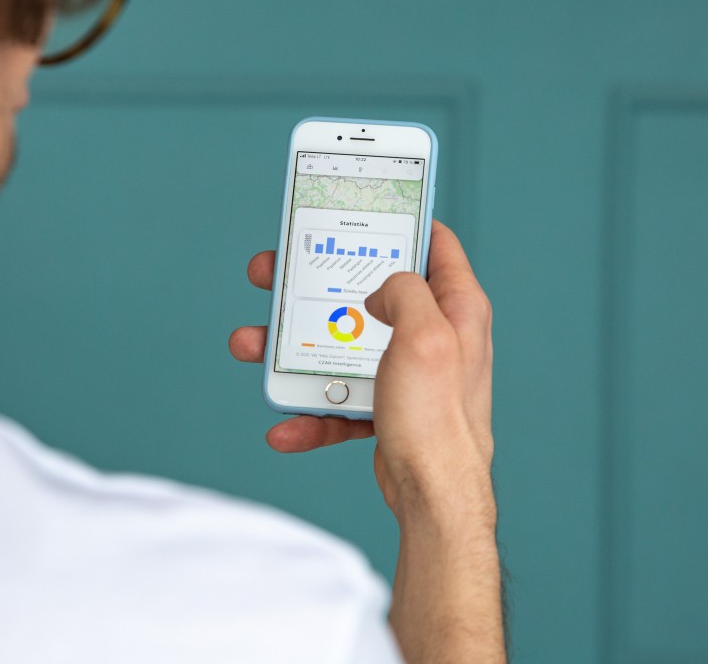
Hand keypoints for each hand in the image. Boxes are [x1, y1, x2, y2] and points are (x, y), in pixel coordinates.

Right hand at [228, 221, 493, 516]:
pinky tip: (284, 424)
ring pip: (342, 345)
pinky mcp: (388, 407)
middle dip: (316, 283)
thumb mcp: (425, 335)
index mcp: (457, 306)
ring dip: (293, 347)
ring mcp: (408, 372)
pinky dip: (310, 409)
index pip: (434, 242)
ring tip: (250, 346)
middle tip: (273, 272)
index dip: (399, 219)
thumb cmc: (439, 418)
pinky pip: (340, 398)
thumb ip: (404, 291)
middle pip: (369, 291)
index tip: (356, 210)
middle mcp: (435, 334)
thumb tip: (380, 289)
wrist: (435, 497)